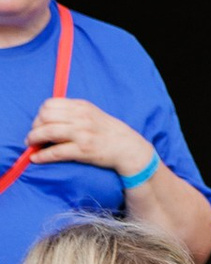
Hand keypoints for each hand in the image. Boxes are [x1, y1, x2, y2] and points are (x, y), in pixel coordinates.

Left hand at [28, 98, 151, 177]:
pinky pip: (55, 152)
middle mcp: (81, 117)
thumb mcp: (91, 113)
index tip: (39, 123)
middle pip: (45, 117)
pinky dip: (42, 156)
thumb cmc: (106, 130)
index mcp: (82, 106)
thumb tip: (45, 117)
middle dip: (34, 127)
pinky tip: (36, 158)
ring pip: (47, 132)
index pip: (50, 104)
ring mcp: (82, 134)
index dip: (39, 114)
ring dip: (33, 140)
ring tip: (31, 146)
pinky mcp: (83, 150)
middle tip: (33, 136)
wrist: (126, 146)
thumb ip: (71, 111)